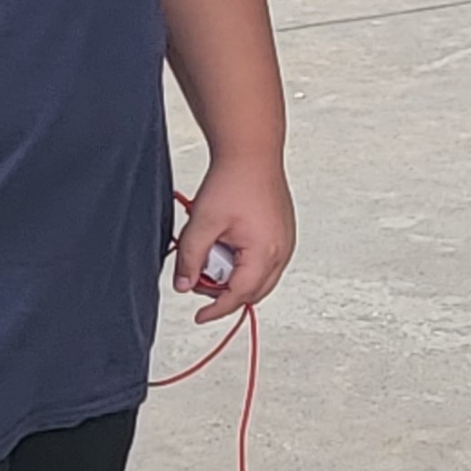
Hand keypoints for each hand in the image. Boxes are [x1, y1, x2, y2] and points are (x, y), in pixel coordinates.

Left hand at [175, 155, 294, 323]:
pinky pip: (266, 261)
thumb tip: (184, 285)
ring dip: (235, 276)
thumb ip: (190, 259)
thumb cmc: (233, 181)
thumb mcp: (202, 224)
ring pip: (260, 278)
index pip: (239, 295)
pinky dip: (245, 263)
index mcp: (265, 253)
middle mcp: (282, 251)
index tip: (200, 317)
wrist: (251, 153)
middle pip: (253, 292)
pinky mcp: (284, 232)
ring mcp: (286, 241)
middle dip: (225, 293)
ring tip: (213, 253)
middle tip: (201, 277)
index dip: (216, 309)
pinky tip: (227, 245)